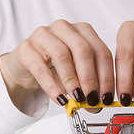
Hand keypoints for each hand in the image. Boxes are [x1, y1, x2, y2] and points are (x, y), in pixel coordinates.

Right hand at [0, 20, 114, 108]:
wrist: (27, 65)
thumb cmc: (56, 67)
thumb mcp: (77, 75)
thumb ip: (89, 87)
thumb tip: (98, 105)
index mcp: (83, 31)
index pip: (101, 52)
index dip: (107, 77)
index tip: (107, 97)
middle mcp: (64, 28)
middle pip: (83, 50)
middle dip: (90, 78)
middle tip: (93, 99)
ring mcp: (43, 35)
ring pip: (62, 55)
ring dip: (72, 80)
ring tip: (77, 99)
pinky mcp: (26, 48)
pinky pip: (40, 68)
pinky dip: (52, 86)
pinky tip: (60, 99)